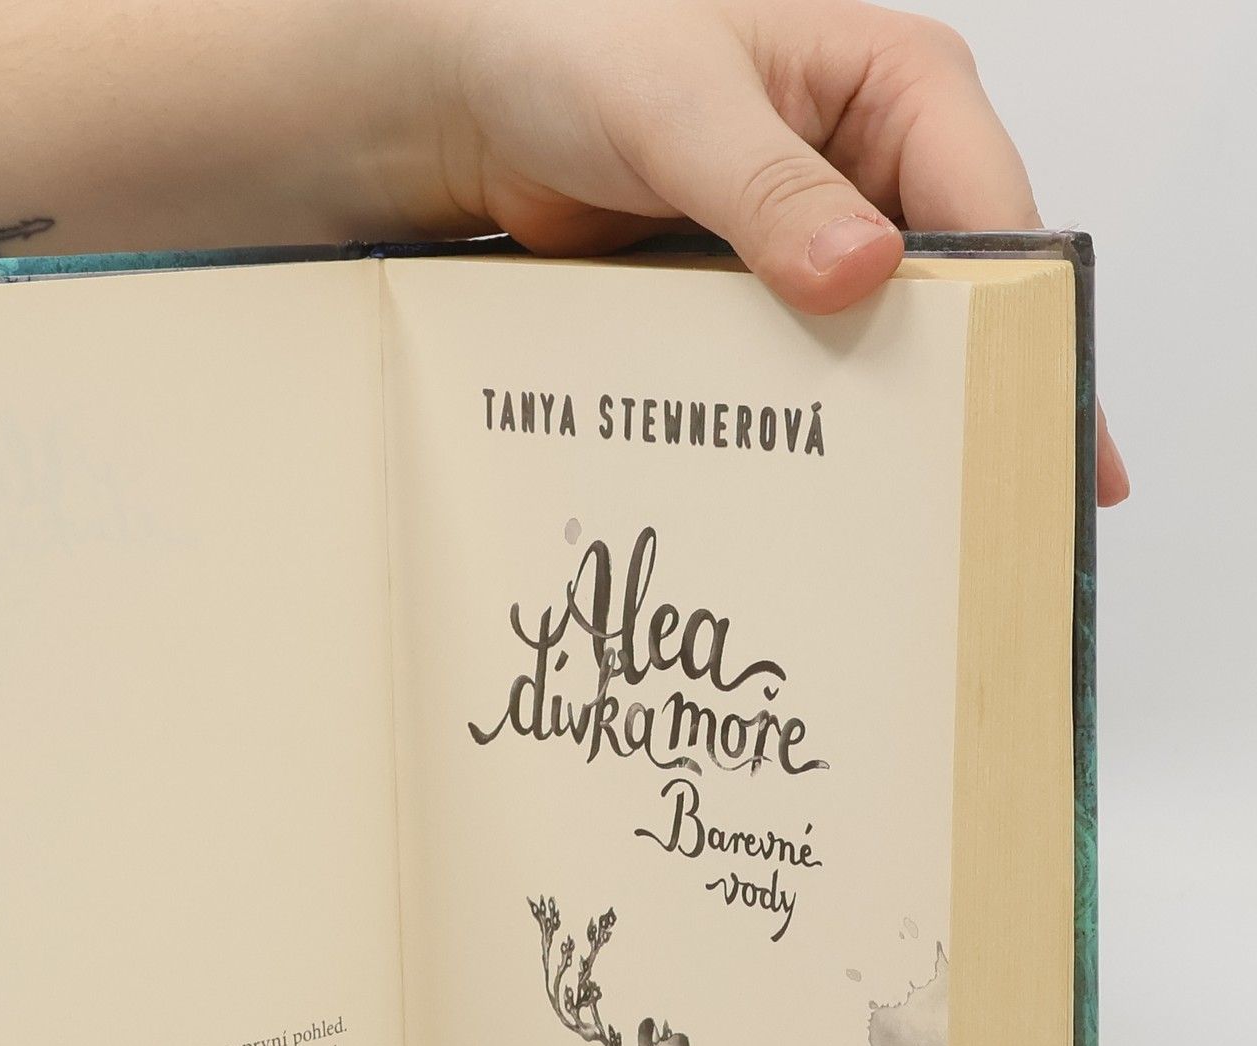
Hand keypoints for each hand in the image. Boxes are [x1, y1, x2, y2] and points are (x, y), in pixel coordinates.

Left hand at [409, 0, 1129, 501]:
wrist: (471, 105)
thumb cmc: (574, 51)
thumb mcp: (680, 110)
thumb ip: (768, 189)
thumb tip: (864, 270)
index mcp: (898, 87)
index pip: (993, 211)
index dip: (1025, 320)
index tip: (1035, 421)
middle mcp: (876, 164)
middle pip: (959, 295)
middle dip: (981, 394)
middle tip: (1012, 511)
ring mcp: (816, 238)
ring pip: (884, 344)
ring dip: (899, 426)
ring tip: (935, 533)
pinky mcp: (754, 296)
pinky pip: (800, 367)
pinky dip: (815, 423)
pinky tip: (832, 496)